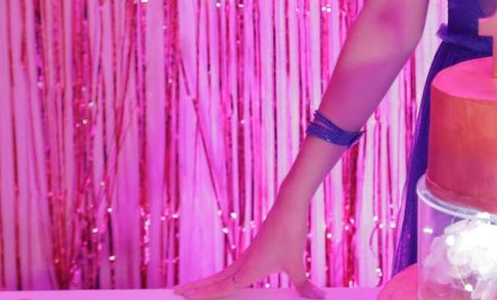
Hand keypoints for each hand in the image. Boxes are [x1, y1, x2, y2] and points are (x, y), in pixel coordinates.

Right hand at [173, 199, 325, 299]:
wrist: (288, 206)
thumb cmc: (291, 234)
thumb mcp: (297, 264)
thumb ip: (304, 286)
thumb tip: (320, 299)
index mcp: (248, 271)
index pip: (220, 289)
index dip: (201, 295)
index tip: (181, 296)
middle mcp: (243, 265)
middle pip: (214, 281)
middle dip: (195, 289)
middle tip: (175, 293)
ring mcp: (247, 256)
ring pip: (221, 274)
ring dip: (206, 283)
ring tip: (191, 289)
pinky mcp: (254, 250)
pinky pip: (233, 268)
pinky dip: (222, 276)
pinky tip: (226, 279)